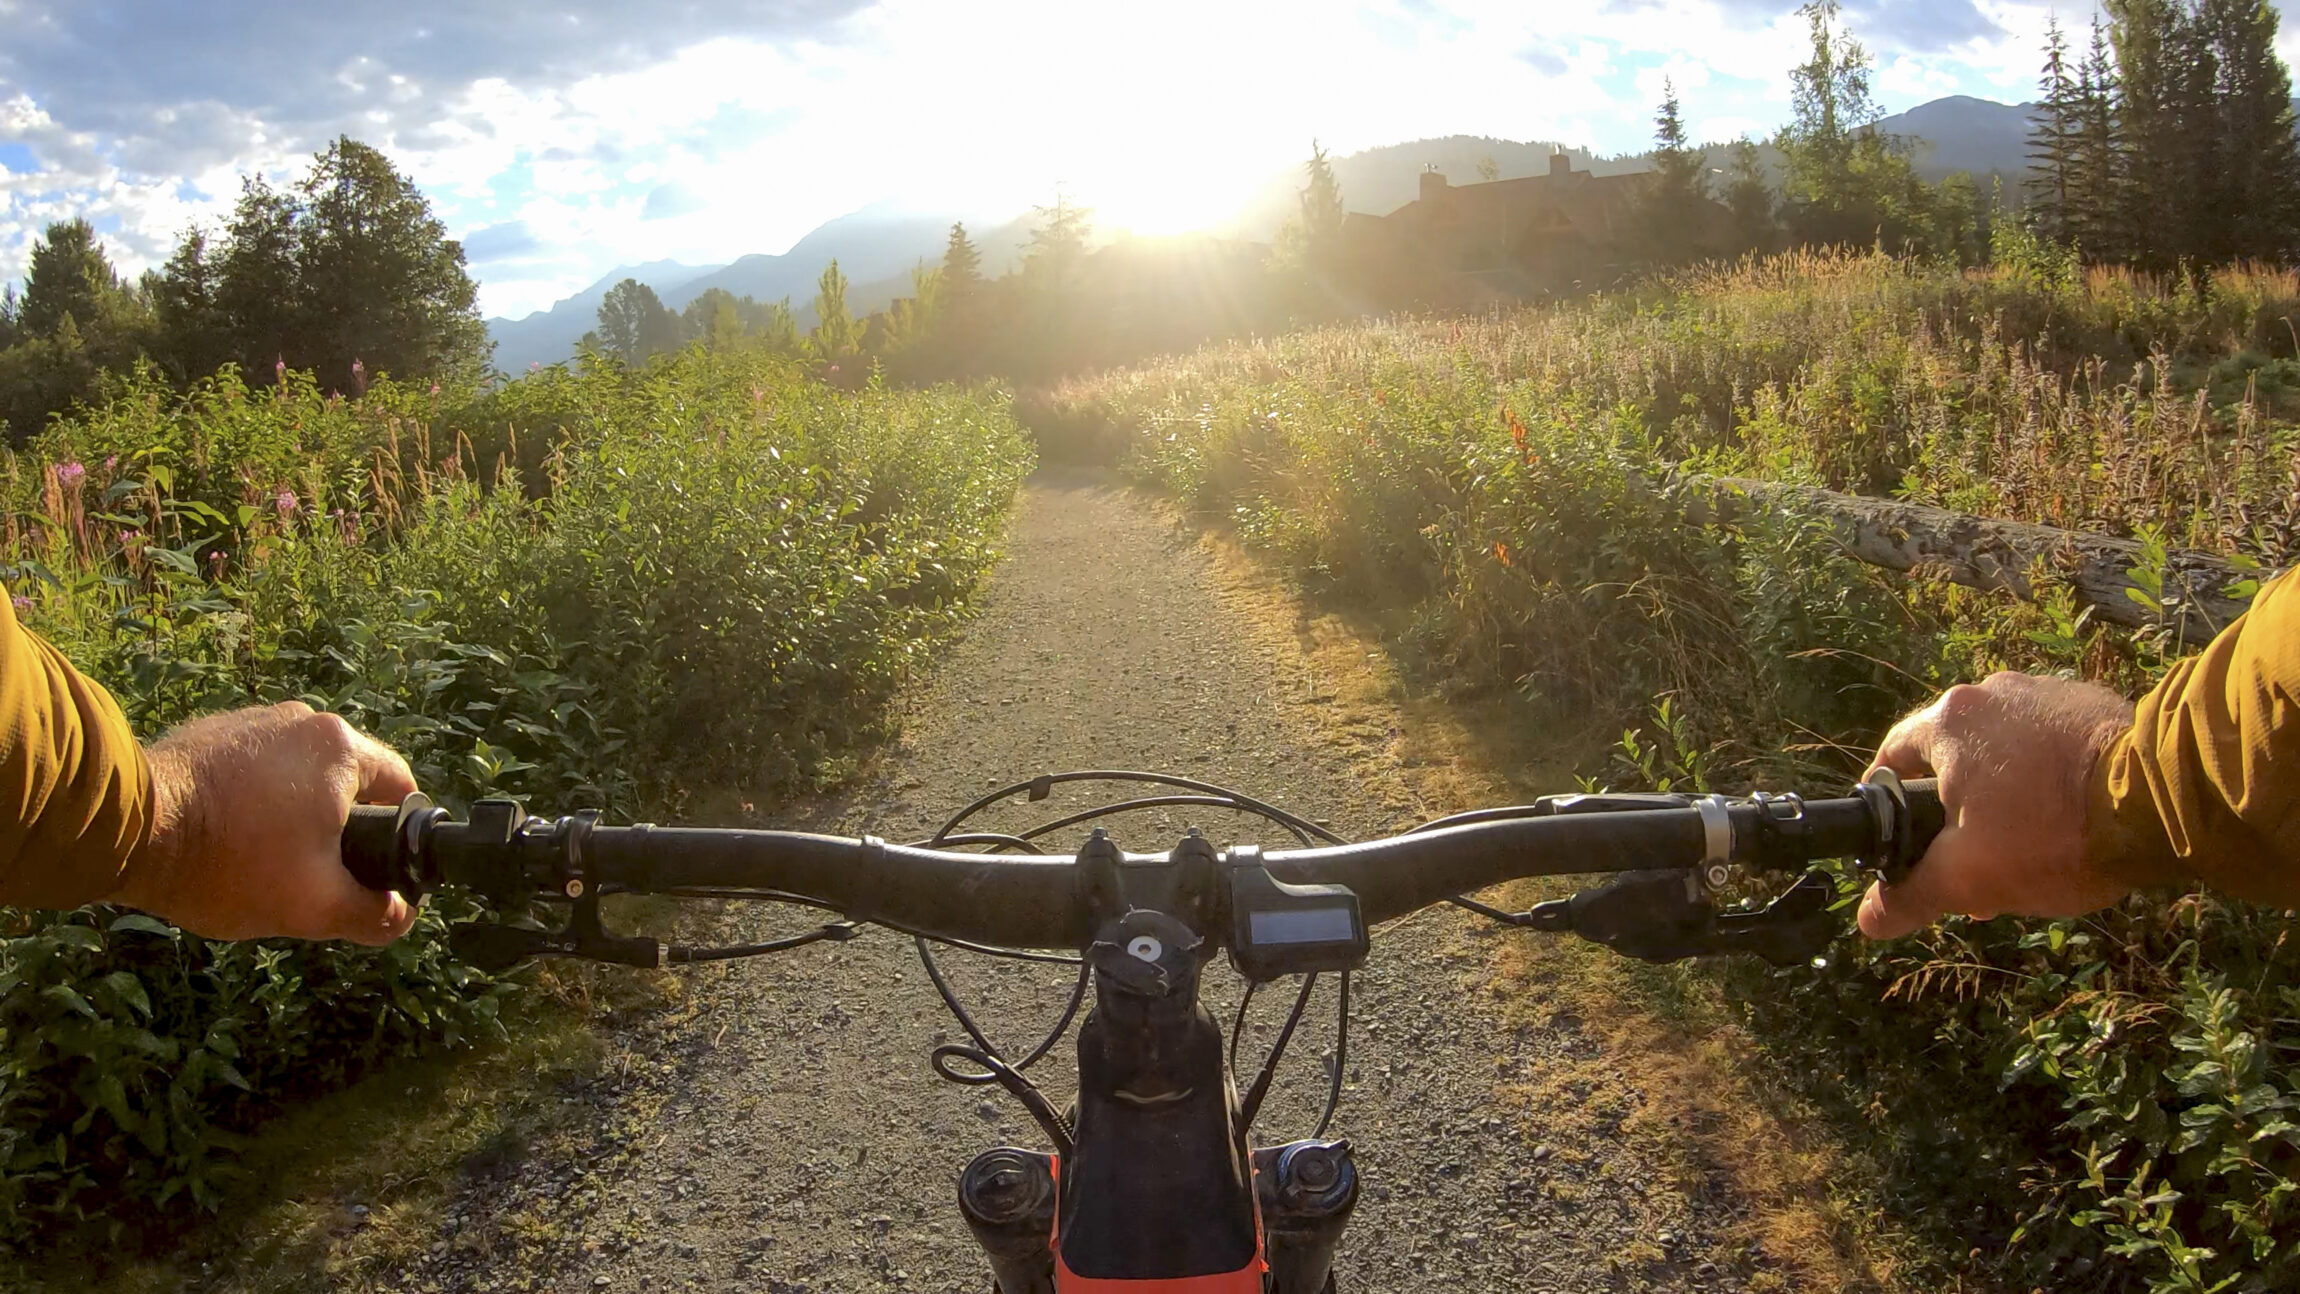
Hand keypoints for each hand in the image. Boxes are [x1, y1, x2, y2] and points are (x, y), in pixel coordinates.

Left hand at [109, 702, 419, 943]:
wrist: (122, 828)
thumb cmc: (226, 862)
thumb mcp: (314, 907)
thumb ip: (374, 915)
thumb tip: (400, 913)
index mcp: (342, 750)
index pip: (402, 788)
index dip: (397, 836)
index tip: (373, 871)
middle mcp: (303, 720)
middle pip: (349, 782)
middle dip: (339, 830)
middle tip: (312, 874)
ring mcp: (254, 721)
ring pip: (300, 776)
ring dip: (293, 815)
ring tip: (260, 858)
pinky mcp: (212, 731)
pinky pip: (256, 768)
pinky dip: (253, 800)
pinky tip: (226, 835)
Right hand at [1858, 671, 2136, 939]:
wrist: (2163, 799)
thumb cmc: (2053, 834)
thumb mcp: (1971, 878)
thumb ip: (1912, 896)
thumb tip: (1869, 918)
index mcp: (1948, 723)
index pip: (1892, 756)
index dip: (1889, 801)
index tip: (1900, 838)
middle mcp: (1991, 692)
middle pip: (1952, 754)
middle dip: (1956, 808)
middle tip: (1971, 857)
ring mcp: (2046, 691)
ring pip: (2003, 747)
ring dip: (2003, 789)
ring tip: (2028, 841)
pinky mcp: (2093, 701)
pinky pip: (2050, 739)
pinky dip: (2047, 771)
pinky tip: (2068, 812)